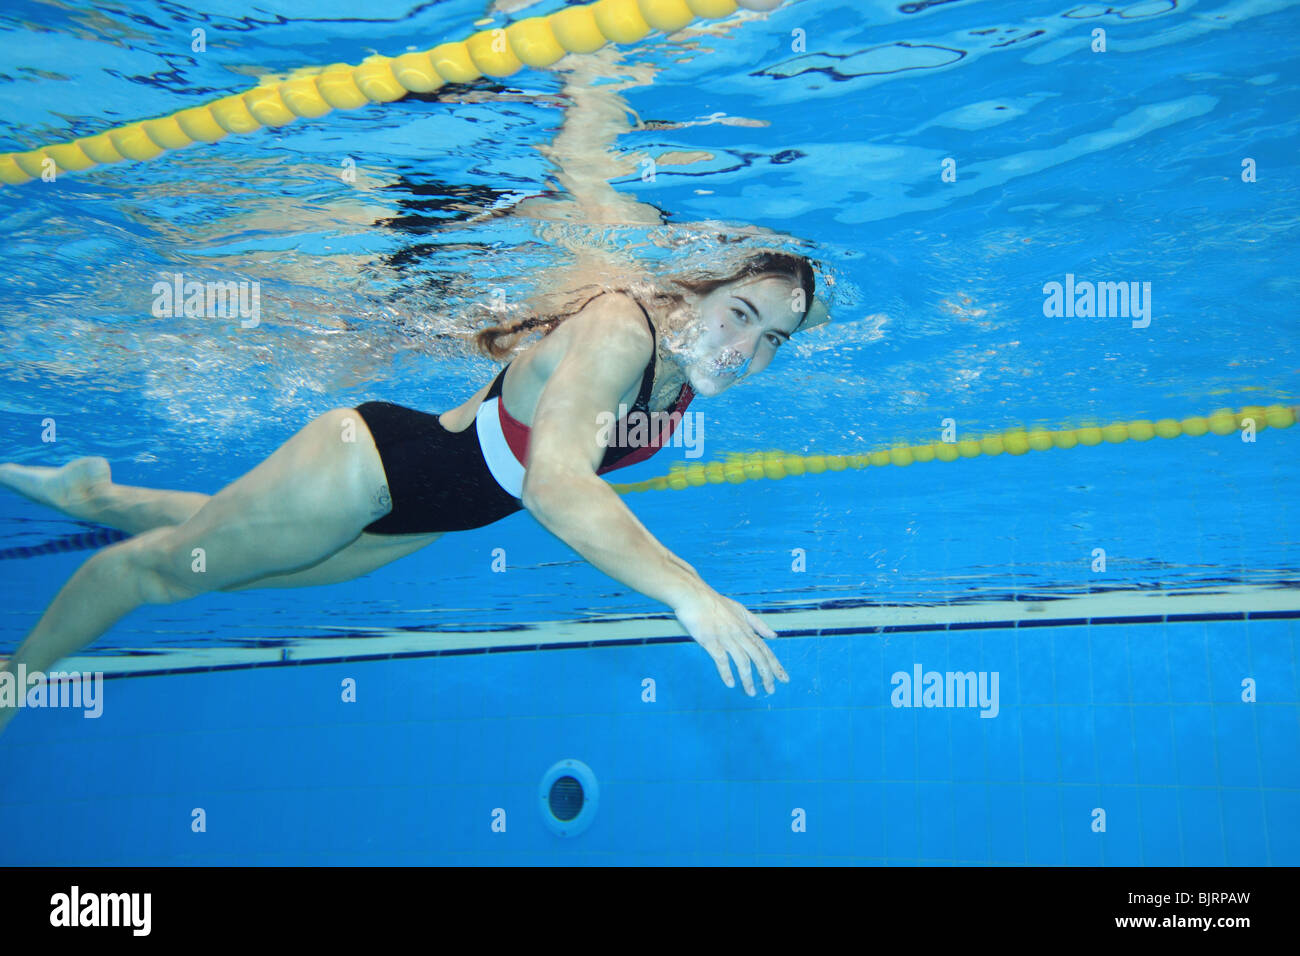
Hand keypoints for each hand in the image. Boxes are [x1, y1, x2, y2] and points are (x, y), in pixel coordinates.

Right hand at [673, 588, 788, 695]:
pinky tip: (731, 683)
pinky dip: (727, 673)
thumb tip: (774, 636)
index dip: (775, 665)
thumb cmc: (715, 602)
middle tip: (771, 690)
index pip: (765, 650)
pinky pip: (721, 660)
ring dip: (748, 679)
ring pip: (742, 661)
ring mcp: (725, 638)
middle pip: (758, 657)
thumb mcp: (740, 610)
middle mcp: (739, 634)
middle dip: (767, 675)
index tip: (784, 679)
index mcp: (746, 628)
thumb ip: (757, 624)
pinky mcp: (710, 641)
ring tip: (751, 692)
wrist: (693, 595)